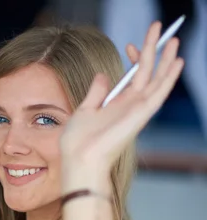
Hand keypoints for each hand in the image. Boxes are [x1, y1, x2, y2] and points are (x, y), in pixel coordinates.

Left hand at [60, 21, 183, 176]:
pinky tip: (176, 62)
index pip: (132, 76)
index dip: (133, 59)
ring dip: (166, 59)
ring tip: (173, 39)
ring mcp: (137, 110)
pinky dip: (168, 77)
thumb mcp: (84, 110)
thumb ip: (96, 93)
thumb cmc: (78, 141)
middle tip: (158, 27)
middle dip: (153, 49)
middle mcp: (130, 106)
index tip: (128, 45)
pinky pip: (159, 93)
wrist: (79, 158)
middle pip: (147, 73)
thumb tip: (103, 75)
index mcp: (117, 104)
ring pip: (157, 79)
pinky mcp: (141, 114)